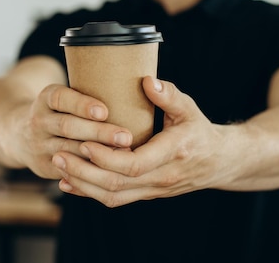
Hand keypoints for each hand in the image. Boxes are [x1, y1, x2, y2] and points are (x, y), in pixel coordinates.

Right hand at [18, 84, 134, 179]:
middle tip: (126, 136)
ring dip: (97, 155)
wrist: (18, 134)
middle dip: (98, 132)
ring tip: (124, 156)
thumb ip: (92, 90)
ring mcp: (40, 145)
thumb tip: (147, 82)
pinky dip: (88, 172)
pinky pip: (68, 171)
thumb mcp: (64, 95)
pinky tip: (110, 173)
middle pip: (68, 126)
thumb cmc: (60, 110)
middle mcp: (39, 120)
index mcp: (46, 98)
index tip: (104, 110)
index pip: (61, 98)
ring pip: (69, 151)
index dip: (81, 104)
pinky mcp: (45, 166)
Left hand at [51, 76, 228, 206]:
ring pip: (113, 197)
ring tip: (59, 166)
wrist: (220, 162)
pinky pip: (115, 199)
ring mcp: (153, 190)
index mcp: (173, 154)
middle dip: (84, 172)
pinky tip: (69, 183)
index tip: (84, 141)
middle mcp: (162, 177)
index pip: (133, 164)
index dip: (105, 157)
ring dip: (83, 184)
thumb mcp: (189, 108)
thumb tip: (147, 80)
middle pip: (116, 185)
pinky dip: (89, 192)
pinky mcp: (145, 194)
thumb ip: (168, 94)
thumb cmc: (199, 130)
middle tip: (58, 154)